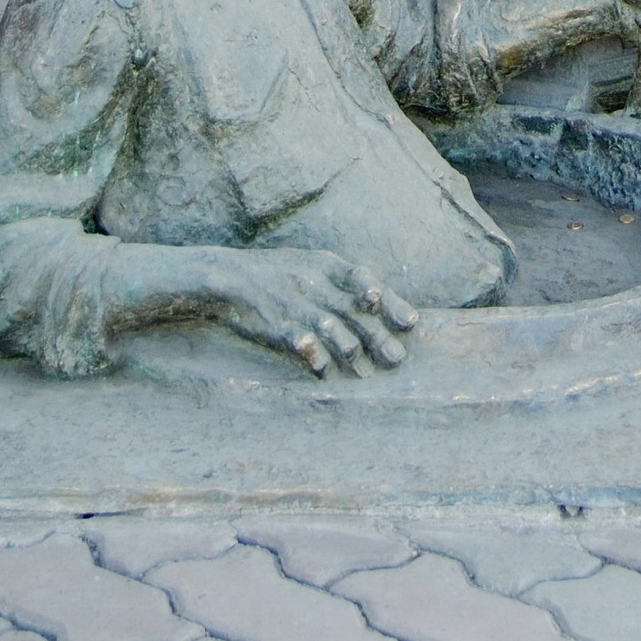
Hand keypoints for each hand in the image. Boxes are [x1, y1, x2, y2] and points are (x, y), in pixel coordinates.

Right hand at [194, 248, 417, 376]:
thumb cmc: (277, 273)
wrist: (230, 276)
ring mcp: (297, 304)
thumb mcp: (311, 265)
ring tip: (367, 375)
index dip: (391, 302)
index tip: (411, 322)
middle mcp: (316, 283)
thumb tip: (379, 298)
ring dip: (354, 354)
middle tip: (398, 360)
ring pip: (334, 330)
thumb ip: (341, 281)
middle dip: (380, 338)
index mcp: (326, 265)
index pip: (366, 281)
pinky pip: (303, 344)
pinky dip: (315, 358)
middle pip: (355, 312)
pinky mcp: (277, 325)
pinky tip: (324, 371)